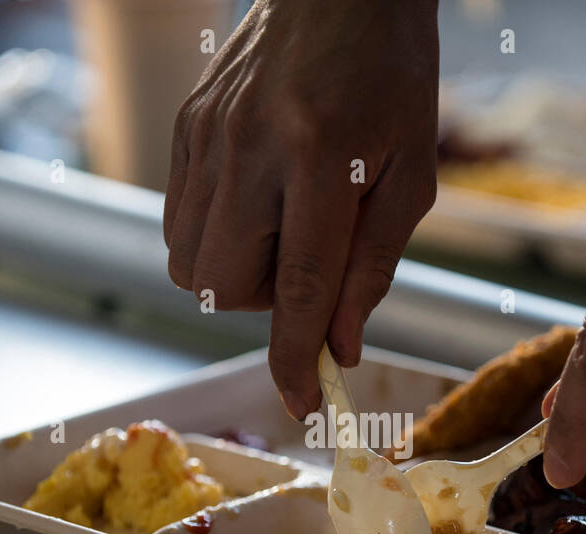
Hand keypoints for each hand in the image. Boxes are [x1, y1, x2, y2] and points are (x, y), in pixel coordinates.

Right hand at [164, 0, 439, 418]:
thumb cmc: (391, 78)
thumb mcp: (409, 174)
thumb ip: (373, 265)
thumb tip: (339, 347)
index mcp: (320, 158)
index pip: (300, 288)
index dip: (297, 358)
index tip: (303, 403)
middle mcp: (249, 149)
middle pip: (223, 286)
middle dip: (265, 303)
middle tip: (307, 261)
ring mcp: (205, 136)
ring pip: (187, 262)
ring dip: (235, 273)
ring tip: (281, 225)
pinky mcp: (182, 128)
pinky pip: (176, 222)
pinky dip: (213, 237)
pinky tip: (255, 201)